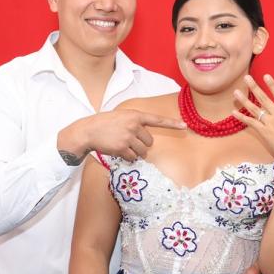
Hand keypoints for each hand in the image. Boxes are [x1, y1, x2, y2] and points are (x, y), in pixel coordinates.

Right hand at [58, 109, 185, 161]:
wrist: (88, 130)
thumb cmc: (106, 123)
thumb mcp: (122, 116)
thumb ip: (135, 122)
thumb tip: (146, 139)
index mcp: (135, 115)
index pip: (157, 119)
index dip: (172, 124)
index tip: (185, 126)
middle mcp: (134, 125)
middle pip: (149, 142)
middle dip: (142, 144)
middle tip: (129, 141)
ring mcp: (128, 137)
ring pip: (143, 151)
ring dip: (136, 152)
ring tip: (123, 145)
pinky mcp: (123, 148)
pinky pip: (133, 158)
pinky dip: (128, 157)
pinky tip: (119, 151)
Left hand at [233, 74, 273, 162]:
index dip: (272, 85)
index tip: (266, 76)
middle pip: (263, 98)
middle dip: (254, 87)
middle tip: (246, 78)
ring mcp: (270, 122)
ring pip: (254, 109)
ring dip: (244, 100)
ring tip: (236, 92)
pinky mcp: (263, 132)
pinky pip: (250, 122)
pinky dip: (242, 117)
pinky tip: (233, 113)